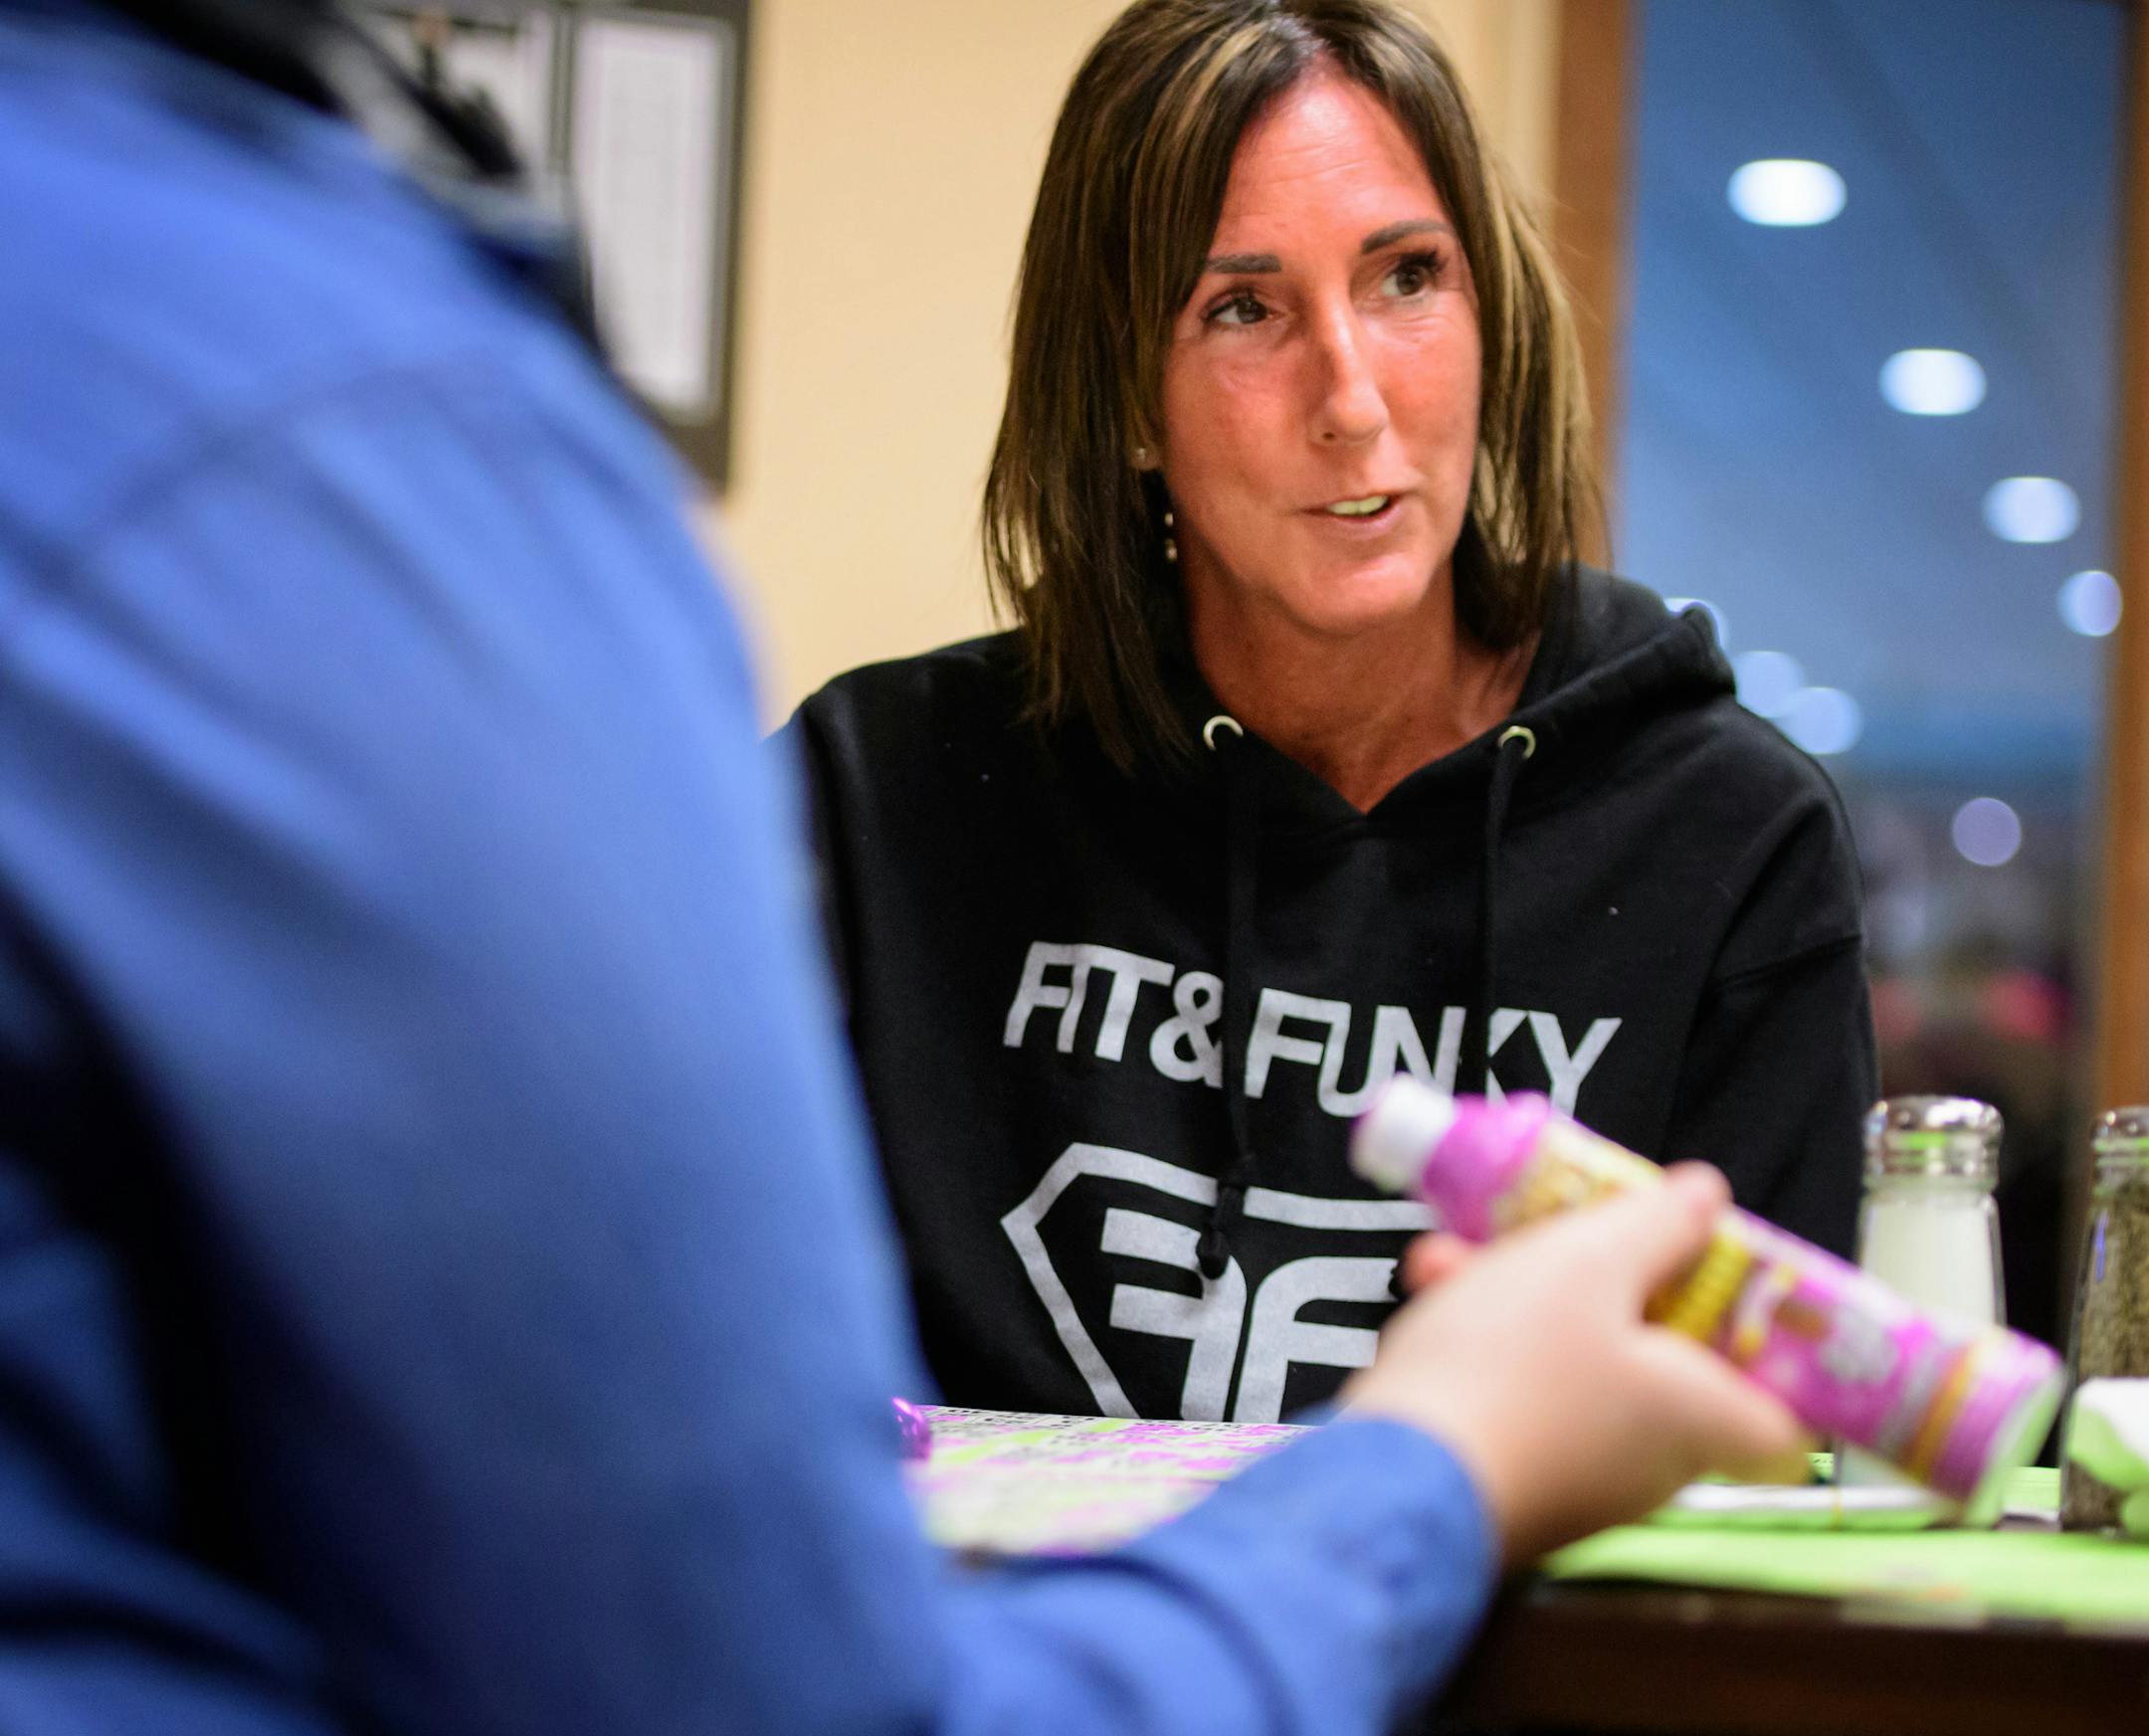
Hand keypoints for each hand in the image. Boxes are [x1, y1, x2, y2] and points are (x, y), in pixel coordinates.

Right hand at [1342, 1165, 1806, 1565]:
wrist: (1400, 1478)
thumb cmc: (1515, 1367)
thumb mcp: (1590, 1260)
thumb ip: (1658, 1223)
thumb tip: (1709, 1197)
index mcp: (1702, 1417)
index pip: (1783, 1410)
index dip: (1764, 1350)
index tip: (1724, 1289)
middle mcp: (1653, 1466)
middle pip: (1657, 1364)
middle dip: (1600, 1286)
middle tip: (1561, 1241)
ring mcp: (1578, 1485)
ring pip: (1573, 1371)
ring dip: (1520, 1304)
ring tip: (1458, 1260)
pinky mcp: (1509, 1490)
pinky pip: (1518, 1405)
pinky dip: (1483, 1352)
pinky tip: (1431, 1302)